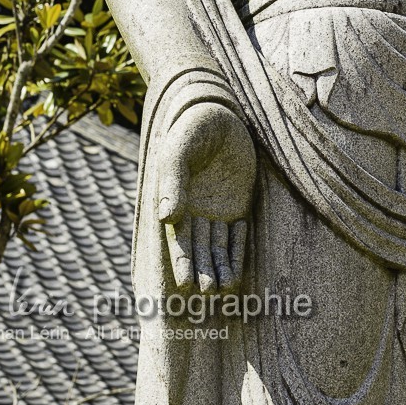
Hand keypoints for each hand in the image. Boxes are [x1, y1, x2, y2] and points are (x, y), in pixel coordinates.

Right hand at [157, 102, 256, 291]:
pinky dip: (237, 250)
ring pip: (217, 246)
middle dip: (202, 271)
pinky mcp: (237, 204)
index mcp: (174, 201)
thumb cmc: (192, 129)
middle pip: (197, 249)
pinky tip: (238, 267)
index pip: (178, 239)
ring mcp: (216, 209)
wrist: (220, 112)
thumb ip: (174, 183)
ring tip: (224, 288)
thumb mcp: (179, 152)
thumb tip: (167, 217)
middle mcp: (194, 210)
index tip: (187, 284)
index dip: (183, 262)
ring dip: (219, 267)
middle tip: (208, 292)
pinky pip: (237, 233)